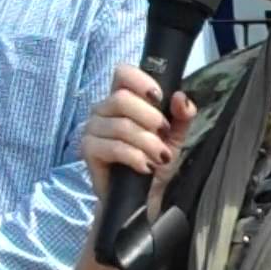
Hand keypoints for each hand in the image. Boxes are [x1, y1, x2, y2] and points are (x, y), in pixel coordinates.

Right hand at [81, 64, 196, 213]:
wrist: (142, 196)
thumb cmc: (155, 160)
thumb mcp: (175, 136)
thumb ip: (182, 115)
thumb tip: (181, 97)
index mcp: (122, 97)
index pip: (122, 73)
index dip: (141, 81)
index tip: (159, 98)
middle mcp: (103, 109)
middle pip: (121, 99)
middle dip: (150, 118)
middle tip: (163, 135)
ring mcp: (92, 129)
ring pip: (121, 125)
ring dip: (147, 143)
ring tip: (160, 157)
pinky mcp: (88, 151)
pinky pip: (113, 147)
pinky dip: (135, 157)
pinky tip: (145, 166)